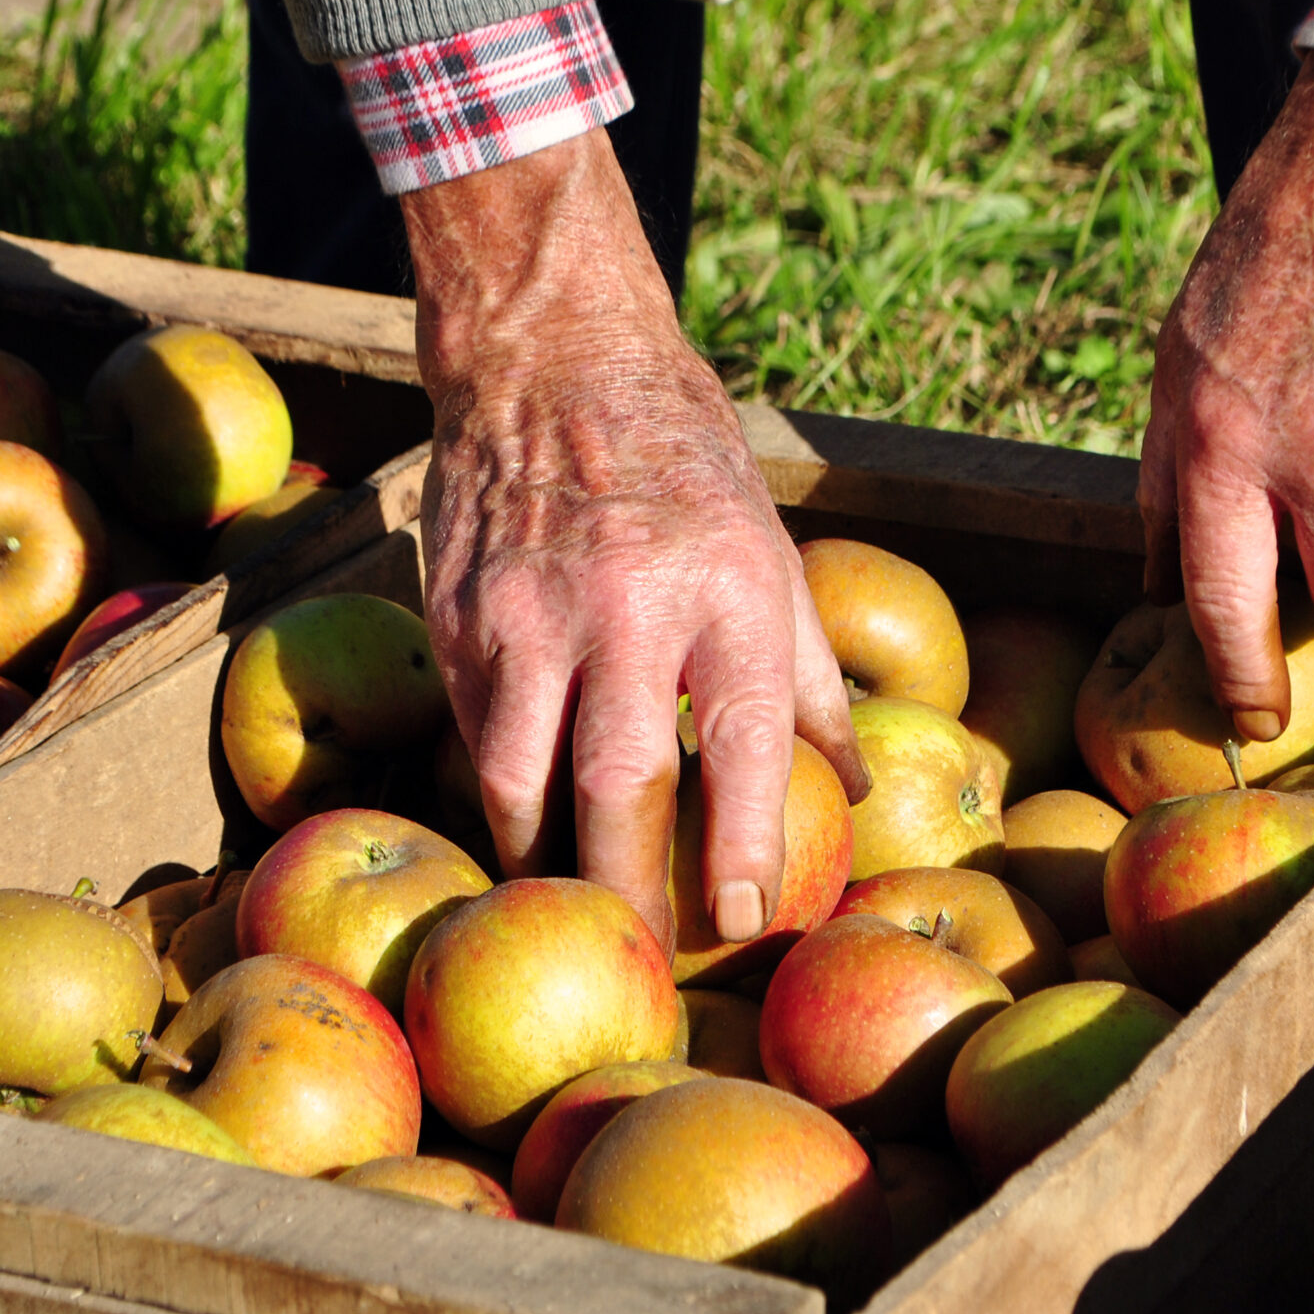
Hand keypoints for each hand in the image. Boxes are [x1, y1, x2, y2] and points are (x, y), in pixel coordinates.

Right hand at [403, 128, 866, 951]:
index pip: (742, 743)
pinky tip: (523, 834)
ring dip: (544, 866)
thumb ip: (811, 678)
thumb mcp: (772, 550)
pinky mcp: (458, 618)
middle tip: (652, 956)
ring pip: (520, 780)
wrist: (554, 357)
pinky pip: (477, 736)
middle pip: (618, 786)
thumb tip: (854, 790)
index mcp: (728, 586)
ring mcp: (528, 613)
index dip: (745, 846)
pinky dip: (500, 797)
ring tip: (573, 919)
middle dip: (633, 890)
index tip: (746, 922)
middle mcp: (626, 603)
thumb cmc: (686, 464)